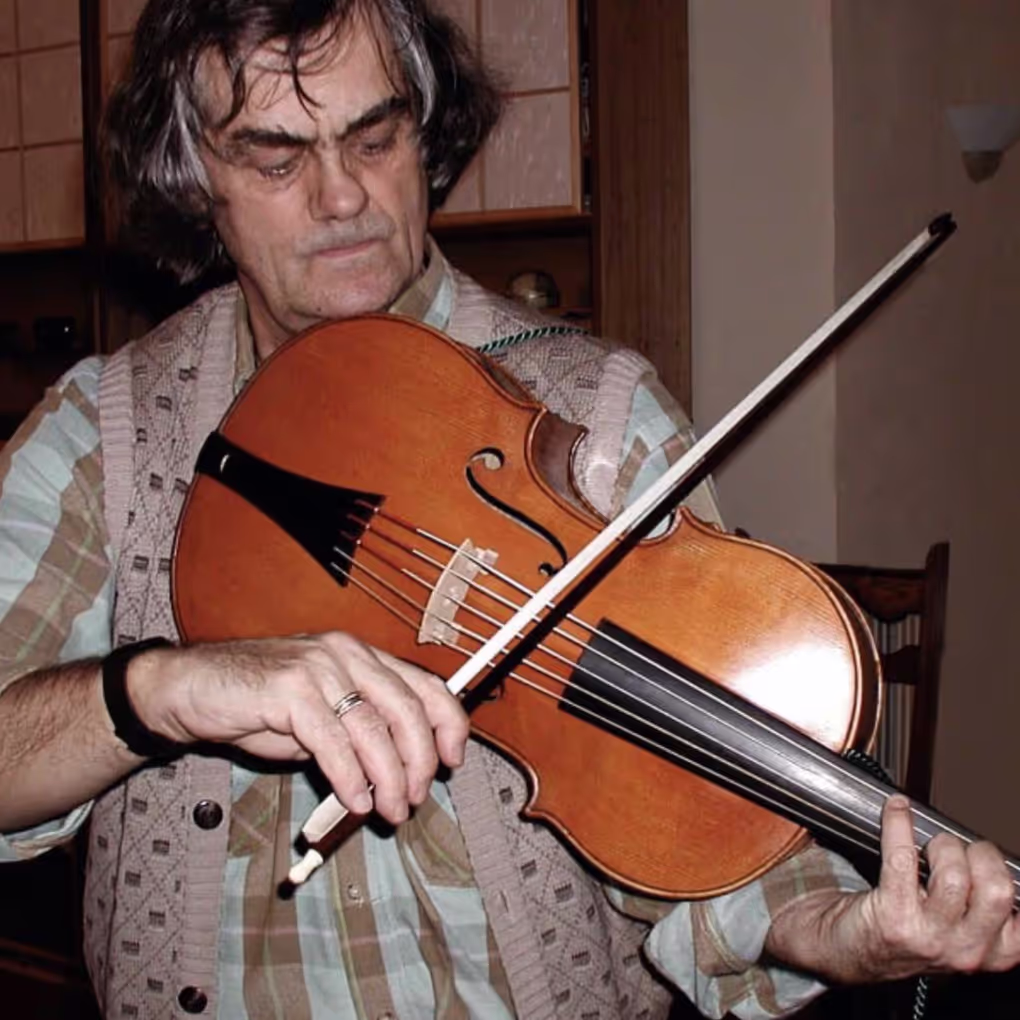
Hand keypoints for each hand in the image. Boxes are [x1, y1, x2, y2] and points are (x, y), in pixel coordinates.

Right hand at [126, 633, 468, 823]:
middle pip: (407, 709)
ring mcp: (319, 667)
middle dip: (419, 763)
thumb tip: (399, 773)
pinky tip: (355, 800)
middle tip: (413, 799)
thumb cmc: (257, 703)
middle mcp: (347, 654)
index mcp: (361, 656)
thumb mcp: (320, 715)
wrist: (191, 688)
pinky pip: (333, 741)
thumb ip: (359, 733)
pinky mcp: (289, 688)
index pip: (425, 684)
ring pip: (374, 729)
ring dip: (388, 779)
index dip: (449, 724)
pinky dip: (350, 777)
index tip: (454, 761)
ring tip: (389, 810)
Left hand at [766, 795, 1019, 982]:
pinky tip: (896, 810)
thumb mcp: (961, 929)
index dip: (1010, 877)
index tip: (993, 861)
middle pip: (997, 890)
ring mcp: (930, 936)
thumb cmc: (910, 928)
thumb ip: (983, 905)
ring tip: (928, 846)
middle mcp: (967, 950)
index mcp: (992, 952)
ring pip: (955, 876)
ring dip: (941, 846)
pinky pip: (902, 858)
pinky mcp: (894, 917)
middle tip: (960, 849)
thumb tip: (993, 854)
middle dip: (981, 855)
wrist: (853, 950)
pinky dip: (899, 825)